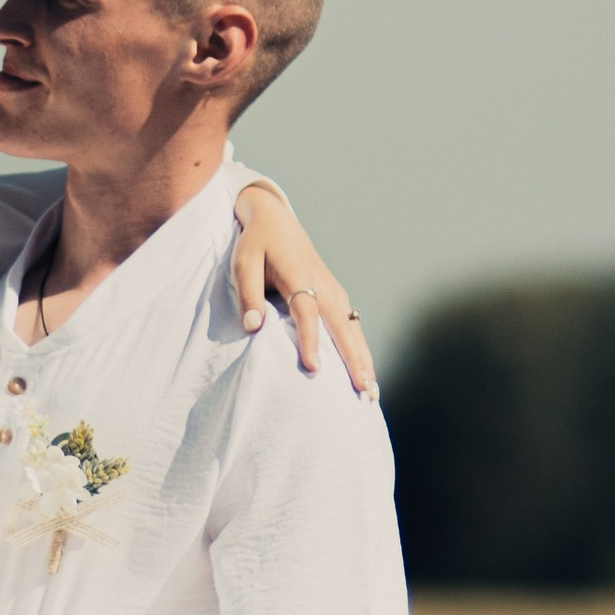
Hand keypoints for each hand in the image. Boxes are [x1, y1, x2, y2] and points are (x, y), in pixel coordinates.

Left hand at [230, 184, 377, 395]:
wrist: (276, 220)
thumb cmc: (256, 244)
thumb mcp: (243, 262)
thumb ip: (248, 294)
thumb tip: (252, 327)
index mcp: (300, 275)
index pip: (307, 312)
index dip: (310, 339)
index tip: (314, 368)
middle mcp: (324, 286)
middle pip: (343, 327)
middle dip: (354, 361)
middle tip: (362, 392)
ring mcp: (335, 292)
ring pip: (354, 331)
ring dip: (364, 361)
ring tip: (371, 394)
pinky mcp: (337, 298)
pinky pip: (353, 329)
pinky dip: (361, 351)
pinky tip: (366, 374)